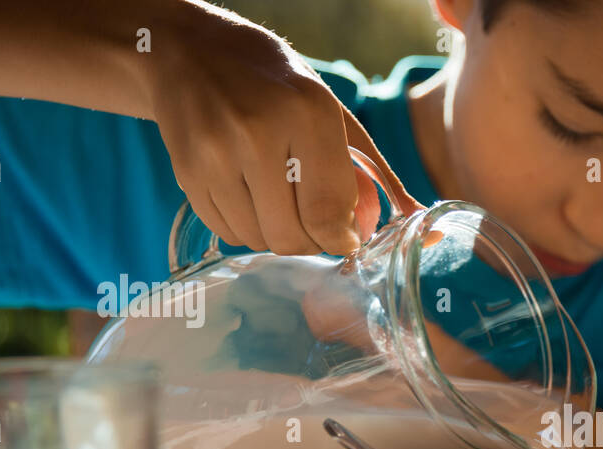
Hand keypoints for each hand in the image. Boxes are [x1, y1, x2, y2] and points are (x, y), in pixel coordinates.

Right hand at [144, 2, 416, 256]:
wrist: (187, 52)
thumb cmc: (273, 81)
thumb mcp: (331, 109)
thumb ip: (374, 168)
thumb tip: (415, 217)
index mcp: (307, 113)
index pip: (327, 211)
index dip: (342, 238)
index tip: (347, 237)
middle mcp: (257, 134)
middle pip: (292, 235)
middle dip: (312, 243)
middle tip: (316, 226)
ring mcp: (215, 155)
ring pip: (258, 240)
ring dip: (278, 236)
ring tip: (283, 206)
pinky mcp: (187, 173)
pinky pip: (228, 232)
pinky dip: (248, 228)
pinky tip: (252, 199)